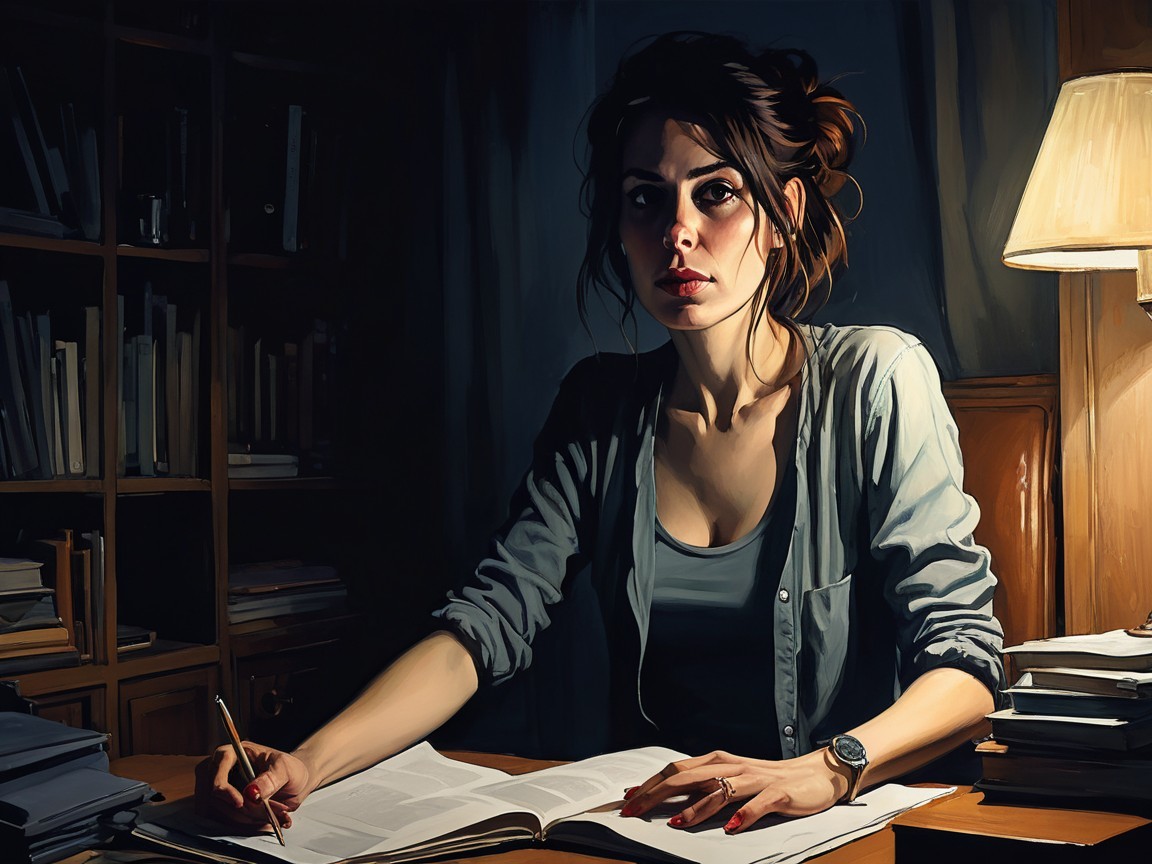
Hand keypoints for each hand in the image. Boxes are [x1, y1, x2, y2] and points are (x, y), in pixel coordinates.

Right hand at [194, 741, 313, 830]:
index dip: (224, 788)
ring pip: (229, 811)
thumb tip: (250, 793)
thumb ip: (269, 780)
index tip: (240, 802)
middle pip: (221, 796)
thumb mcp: (285, 769)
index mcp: (235, 754)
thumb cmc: (289, 768)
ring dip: (253, 817)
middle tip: (271, 810)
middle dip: (247, 808)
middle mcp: (225, 773)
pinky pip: (236, 821)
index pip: (218, 769)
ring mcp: (227, 792)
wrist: (297, 782)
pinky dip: (254, 822)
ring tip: (277, 811)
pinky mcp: (232, 808)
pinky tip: (272, 817)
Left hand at [619, 748, 850, 833]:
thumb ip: (704, 787)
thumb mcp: (732, 780)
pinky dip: (744, 815)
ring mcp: (755, 779)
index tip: (627, 798)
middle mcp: (733, 766)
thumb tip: (667, 800)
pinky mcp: (778, 794)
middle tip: (633, 811)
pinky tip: (731, 828)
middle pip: (688, 777)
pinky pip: (758, 804)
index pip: (677, 770)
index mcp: (719, 762)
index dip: (651, 783)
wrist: (815, 776)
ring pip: (719, 790)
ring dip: (695, 808)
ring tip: (675, 824)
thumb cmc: (768, 781)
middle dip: (658, 794)